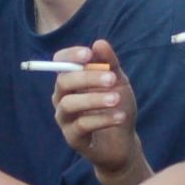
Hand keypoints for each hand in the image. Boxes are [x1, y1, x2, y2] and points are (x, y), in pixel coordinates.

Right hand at [51, 42, 142, 175]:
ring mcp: (64, 118)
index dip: (71, 56)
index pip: (60, 62)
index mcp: (71, 80)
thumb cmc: (117, 106)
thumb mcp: (118, 82)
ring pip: (69, 104)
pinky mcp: (72, 138)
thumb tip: (99, 43)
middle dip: (88, 78)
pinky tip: (120, 117)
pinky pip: (81, 125)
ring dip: (95, 99)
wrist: (124, 141)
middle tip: (112, 79)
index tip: (89, 54)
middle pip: (63, 82)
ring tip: (117, 99)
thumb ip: (110, 63)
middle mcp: (62, 97)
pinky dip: (103, 119)